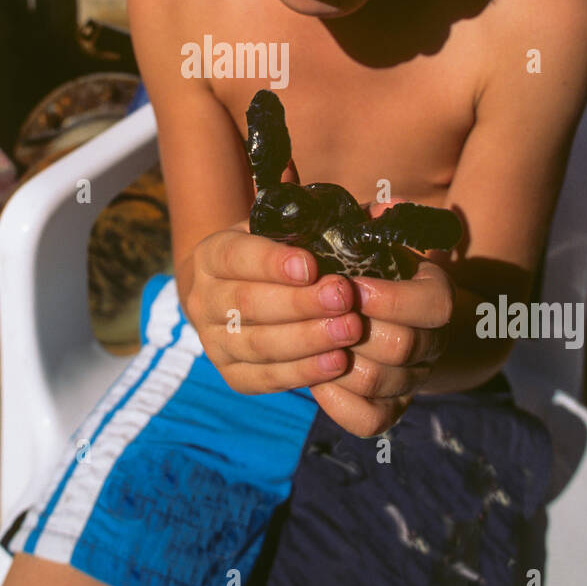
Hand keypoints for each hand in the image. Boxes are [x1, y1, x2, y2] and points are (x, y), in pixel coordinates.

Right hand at [185, 159, 363, 392]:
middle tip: (344, 298)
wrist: (233, 292)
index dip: (271, 263)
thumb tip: (383, 206)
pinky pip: (265, 378)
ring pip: (258, 344)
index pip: (236, 256)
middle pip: (248, 304)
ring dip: (307, 340)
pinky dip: (302, 372)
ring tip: (350, 332)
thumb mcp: (287, 226)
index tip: (311, 266)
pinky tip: (336, 363)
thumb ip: (327, 216)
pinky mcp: (232, 374)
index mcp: (213, 253)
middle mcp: (203, 298)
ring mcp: (214, 340)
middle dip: (300, 303)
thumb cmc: (275, 252)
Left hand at [308, 199, 455, 438]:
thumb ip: (372, 220)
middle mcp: (430, 342)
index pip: (435, 304)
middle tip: (317, 312)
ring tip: (306, 339)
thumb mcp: (369, 239)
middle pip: (402, 347)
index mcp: (434, 295)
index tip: (349, 285)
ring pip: (378, 383)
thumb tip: (387, 205)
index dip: (391, 298)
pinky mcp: (386, 411)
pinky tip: (313, 376)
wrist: (370, 316)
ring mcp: (410, 381)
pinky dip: (337, 401)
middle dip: (354, 329)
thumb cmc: (361, 267)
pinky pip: (368, 420)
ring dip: (336, 361)